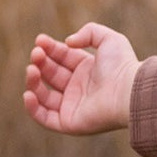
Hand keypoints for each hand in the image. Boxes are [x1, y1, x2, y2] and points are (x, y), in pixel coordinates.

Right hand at [24, 22, 138, 134]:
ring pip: (44, 95)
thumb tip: (68, 42)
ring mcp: (73, 106)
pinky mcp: (70, 123)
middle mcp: (79, 88)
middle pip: (50, 74)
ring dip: (33, 81)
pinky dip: (33, 108)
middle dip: (40, 62)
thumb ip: (89, 32)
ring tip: (32, 69)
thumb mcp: (108, 39)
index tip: (40, 40)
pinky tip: (28, 93)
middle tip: (36, 54)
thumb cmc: (122, 66)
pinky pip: (45, 118)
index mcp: (87, 70)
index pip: (61, 57)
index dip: (49, 48)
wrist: (128, 92)